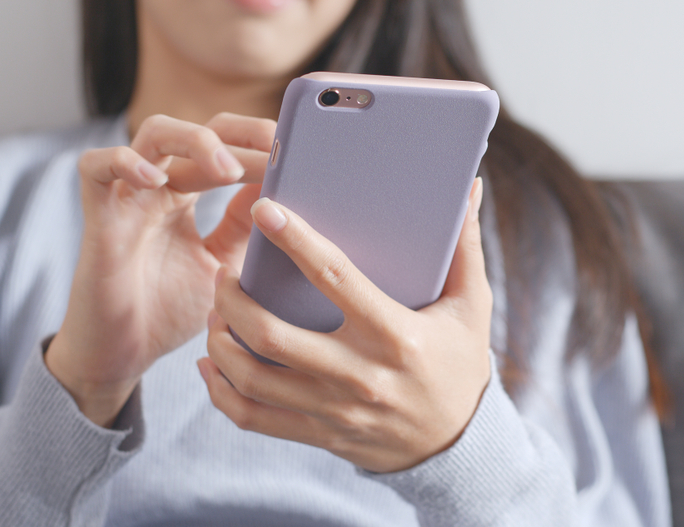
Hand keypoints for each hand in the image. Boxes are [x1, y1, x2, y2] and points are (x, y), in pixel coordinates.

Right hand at [46, 113, 275, 426]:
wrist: (123, 355)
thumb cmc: (170, 310)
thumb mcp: (224, 265)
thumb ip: (247, 229)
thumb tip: (282, 194)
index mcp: (189, 193)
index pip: (227, 148)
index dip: (258, 144)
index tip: (294, 155)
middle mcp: (160, 186)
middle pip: (198, 130)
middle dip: (240, 133)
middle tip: (275, 147)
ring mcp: (128, 196)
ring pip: (155, 134)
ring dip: (196, 141)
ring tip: (228, 171)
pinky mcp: (98, 216)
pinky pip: (95, 167)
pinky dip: (125, 162)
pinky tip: (159, 181)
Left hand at [199, 178, 491, 472]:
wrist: (460, 444)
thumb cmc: (461, 364)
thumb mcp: (472, 307)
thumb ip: (464, 248)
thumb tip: (470, 189)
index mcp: (396, 335)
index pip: (335, 279)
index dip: (295, 242)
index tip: (264, 211)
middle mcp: (360, 375)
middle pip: (272, 335)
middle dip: (232, 299)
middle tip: (224, 274)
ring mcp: (335, 410)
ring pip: (253, 378)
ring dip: (219, 342)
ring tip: (215, 313)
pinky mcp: (320, 434)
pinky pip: (254, 417)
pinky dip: (221, 392)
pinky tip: (212, 364)